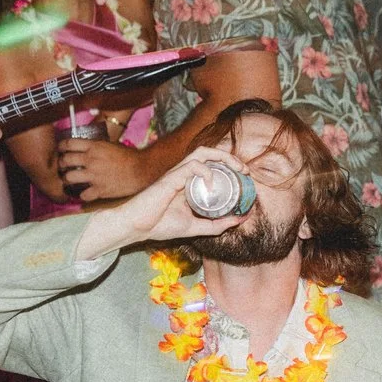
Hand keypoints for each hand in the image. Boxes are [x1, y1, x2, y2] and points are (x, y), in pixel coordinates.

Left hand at [53, 135, 153, 202]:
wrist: (142, 169)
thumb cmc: (129, 156)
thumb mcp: (111, 144)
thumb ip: (96, 146)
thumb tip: (86, 148)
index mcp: (94, 147)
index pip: (68, 144)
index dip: (61, 147)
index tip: (61, 151)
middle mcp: (91, 160)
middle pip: (65, 161)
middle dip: (62, 164)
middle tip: (64, 167)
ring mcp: (94, 176)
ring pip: (69, 178)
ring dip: (68, 180)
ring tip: (71, 180)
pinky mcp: (100, 190)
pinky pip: (83, 195)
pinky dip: (83, 195)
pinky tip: (86, 193)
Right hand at [73, 145, 247, 259]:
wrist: (136, 228)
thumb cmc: (159, 225)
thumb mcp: (195, 227)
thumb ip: (216, 224)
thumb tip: (239, 220)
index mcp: (188, 183)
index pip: (211, 165)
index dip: (229, 166)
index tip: (244, 176)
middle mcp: (183, 174)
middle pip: (209, 154)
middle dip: (230, 158)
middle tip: (245, 170)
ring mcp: (176, 174)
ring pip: (201, 153)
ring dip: (222, 157)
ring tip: (236, 168)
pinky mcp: (170, 178)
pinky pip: (191, 166)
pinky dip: (205, 171)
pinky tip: (212, 184)